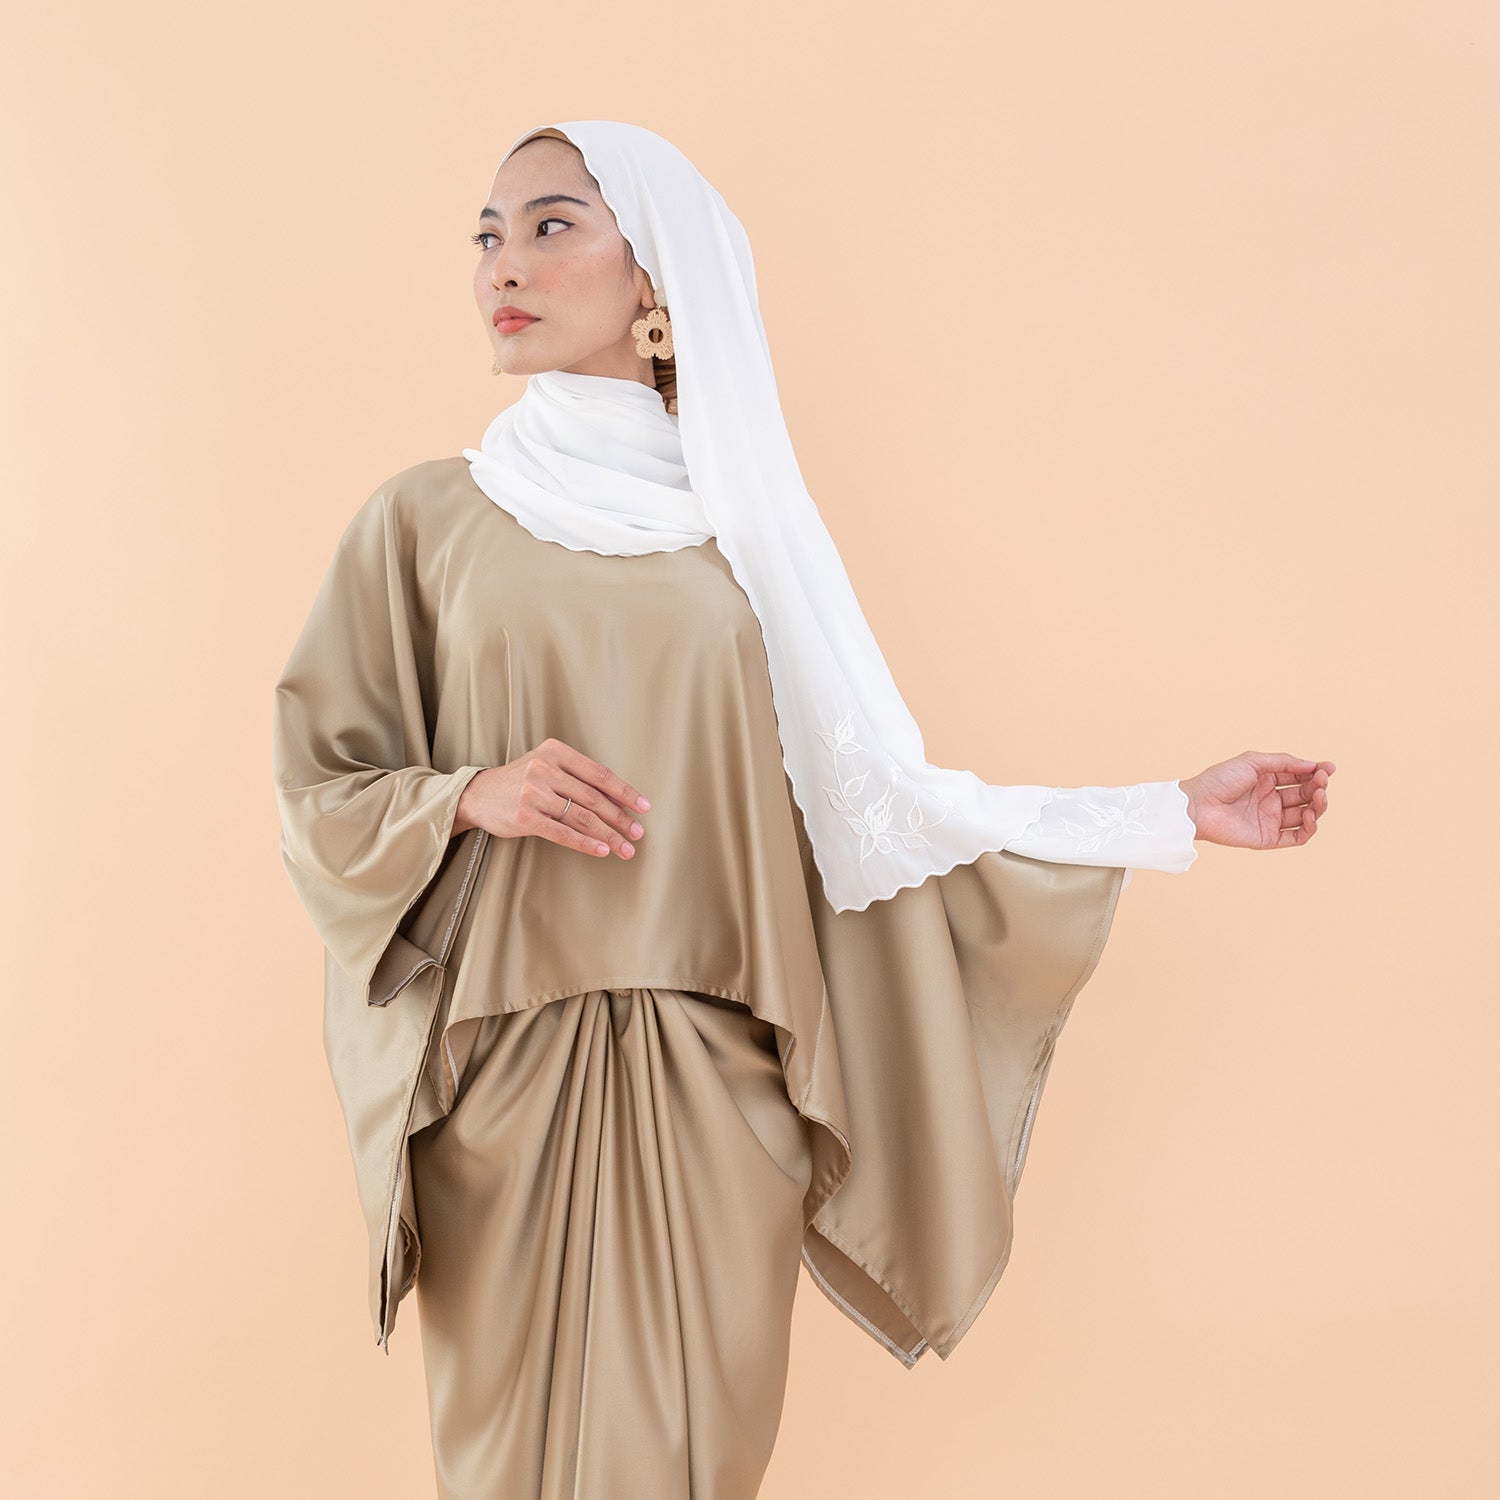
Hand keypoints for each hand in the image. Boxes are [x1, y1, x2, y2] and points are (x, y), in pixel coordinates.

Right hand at [452, 738, 651, 858]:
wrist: (479, 794)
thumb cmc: (521, 781)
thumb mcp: (547, 766)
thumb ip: (577, 777)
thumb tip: (618, 800)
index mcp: (556, 752)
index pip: (599, 774)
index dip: (625, 792)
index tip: (644, 807)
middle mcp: (545, 768)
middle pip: (593, 797)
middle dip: (620, 817)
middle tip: (638, 833)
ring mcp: (534, 792)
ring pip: (581, 817)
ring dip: (608, 835)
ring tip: (625, 848)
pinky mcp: (525, 816)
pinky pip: (563, 833)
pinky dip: (586, 843)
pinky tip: (602, 850)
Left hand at [1180, 752, 1335, 850]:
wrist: (1197, 805)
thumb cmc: (1219, 780)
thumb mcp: (1253, 762)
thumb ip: (1284, 762)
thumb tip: (1313, 764)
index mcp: (1267, 780)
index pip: (1299, 777)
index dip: (1316, 773)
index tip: (1329, 768)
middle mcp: (1270, 800)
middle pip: (1305, 795)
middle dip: (1318, 787)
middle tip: (1322, 781)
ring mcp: (1270, 819)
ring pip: (1305, 815)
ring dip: (1317, 806)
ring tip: (1318, 796)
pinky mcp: (1267, 838)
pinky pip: (1297, 837)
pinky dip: (1309, 828)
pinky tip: (1310, 815)